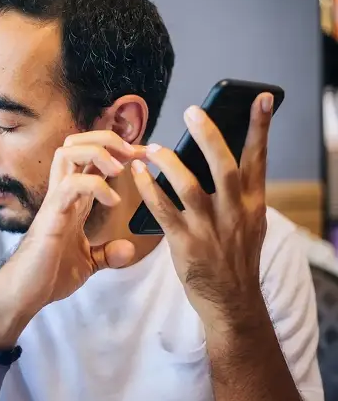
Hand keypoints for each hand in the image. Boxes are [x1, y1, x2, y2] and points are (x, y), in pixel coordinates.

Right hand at [0, 131, 142, 346]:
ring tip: (120, 169)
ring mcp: (55, 201)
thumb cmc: (48, 276)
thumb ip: (106, 253)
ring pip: (68, 152)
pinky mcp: (52, 215)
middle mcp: (62, 193)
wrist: (24, 295)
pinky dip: (96, 185)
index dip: (117, 150)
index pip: (90, 159)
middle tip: (132, 153)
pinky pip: (72, 184)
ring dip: (99, 152)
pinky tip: (113, 201)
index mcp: (72, 200)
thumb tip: (127, 248)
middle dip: (106, 138)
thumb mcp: (87, 263)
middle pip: (75, 142)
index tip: (142, 155)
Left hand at [132, 93, 272, 334]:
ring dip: (169, 162)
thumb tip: (222, 160)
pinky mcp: (186, 244)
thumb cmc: (236, 257)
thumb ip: (238, 194)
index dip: (260, 128)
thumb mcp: (249, 224)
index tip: (262, 99)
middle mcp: (234, 213)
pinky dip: (149, 189)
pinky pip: (163, 211)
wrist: (231, 301)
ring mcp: (210, 229)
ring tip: (152, 146)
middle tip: (192, 112)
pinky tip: (138, 174)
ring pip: (190, 187)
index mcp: (252, 204)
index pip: (258, 159)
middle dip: (209, 137)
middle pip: (224, 167)